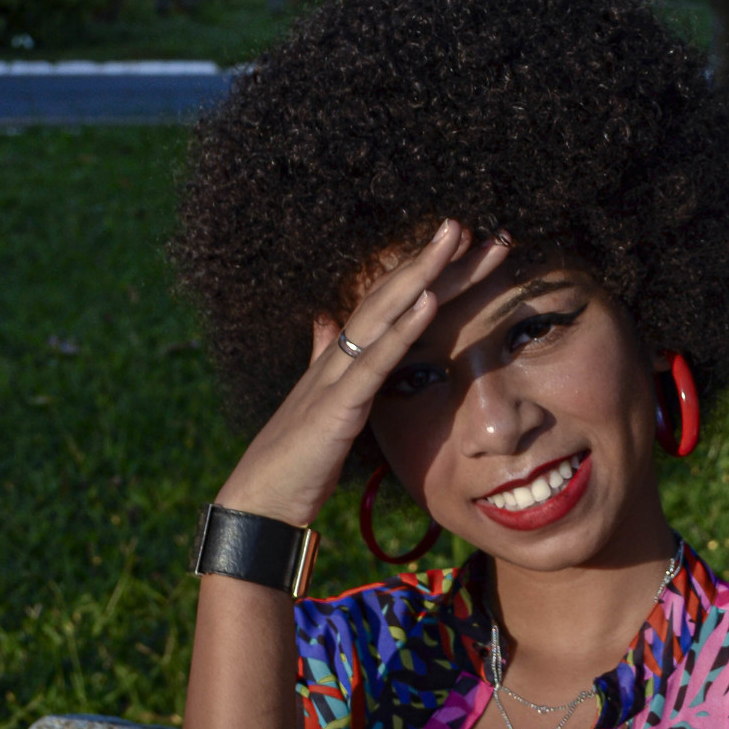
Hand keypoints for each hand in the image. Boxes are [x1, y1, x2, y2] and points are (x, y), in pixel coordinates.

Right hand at [213, 220, 513, 529]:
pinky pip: (373, 362)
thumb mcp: (320, 406)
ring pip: (382, 314)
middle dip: (432, 261)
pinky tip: (427, 302)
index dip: (423, 275)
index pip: (389, 305)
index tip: (463, 249)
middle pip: (391, 296)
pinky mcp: (336, 407)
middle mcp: (336, 357)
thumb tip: (324, 322)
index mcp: (339, 359)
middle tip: (469, 224)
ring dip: (420, 274)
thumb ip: (323, 360)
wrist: (259, 504)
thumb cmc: (294, 463)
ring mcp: (335, 378)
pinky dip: (401, 330)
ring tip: (454, 238)